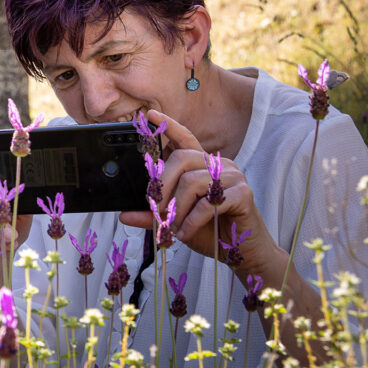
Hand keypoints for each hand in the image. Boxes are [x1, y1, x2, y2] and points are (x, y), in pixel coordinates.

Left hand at [120, 110, 278, 274]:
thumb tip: (123, 214)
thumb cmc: (209, 231)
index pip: (185, 139)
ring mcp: (233, 177)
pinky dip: (191, 222)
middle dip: (163, 187)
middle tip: (157, 212)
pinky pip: (208, 203)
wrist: (240, 251)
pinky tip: (185, 234)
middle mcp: (218, 165)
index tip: (149, 115)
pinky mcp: (243, 194)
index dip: (168, 126)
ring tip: (174, 228)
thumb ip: (152, 216)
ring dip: (176, 210)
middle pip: (181, 159)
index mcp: (202, 166)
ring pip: (191, 182)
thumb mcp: (175, 222)